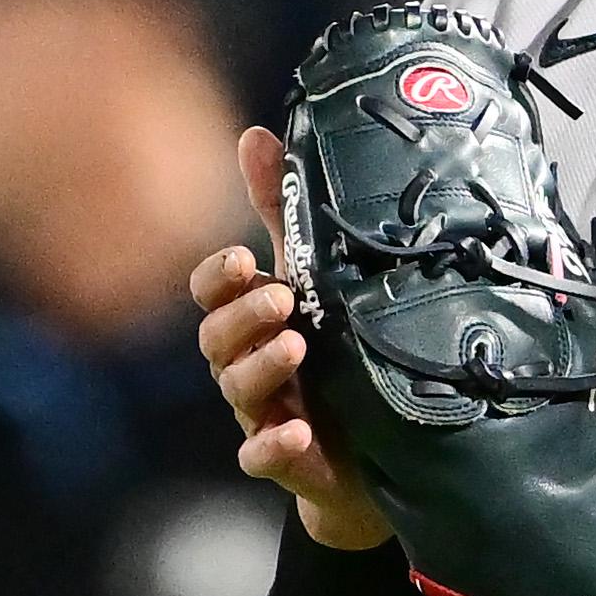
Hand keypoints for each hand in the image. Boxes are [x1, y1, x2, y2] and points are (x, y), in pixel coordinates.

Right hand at [189, 125, 393, 550]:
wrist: (383, 444)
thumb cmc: (339, 348)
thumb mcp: (314, 275)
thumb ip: (281, 212)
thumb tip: (253, 134)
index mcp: (250, 318)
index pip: (212, 293)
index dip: (218, 277)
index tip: (242, 259)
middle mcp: (246, 363)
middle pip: (216, 340)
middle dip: (242, 317)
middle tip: (283, 299)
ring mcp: (263, 413)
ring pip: (238, 391)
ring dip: (261, 368)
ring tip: (295, 347)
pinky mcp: (286, 460)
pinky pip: (261, 457)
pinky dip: (273, 446)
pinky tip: (295, 432)